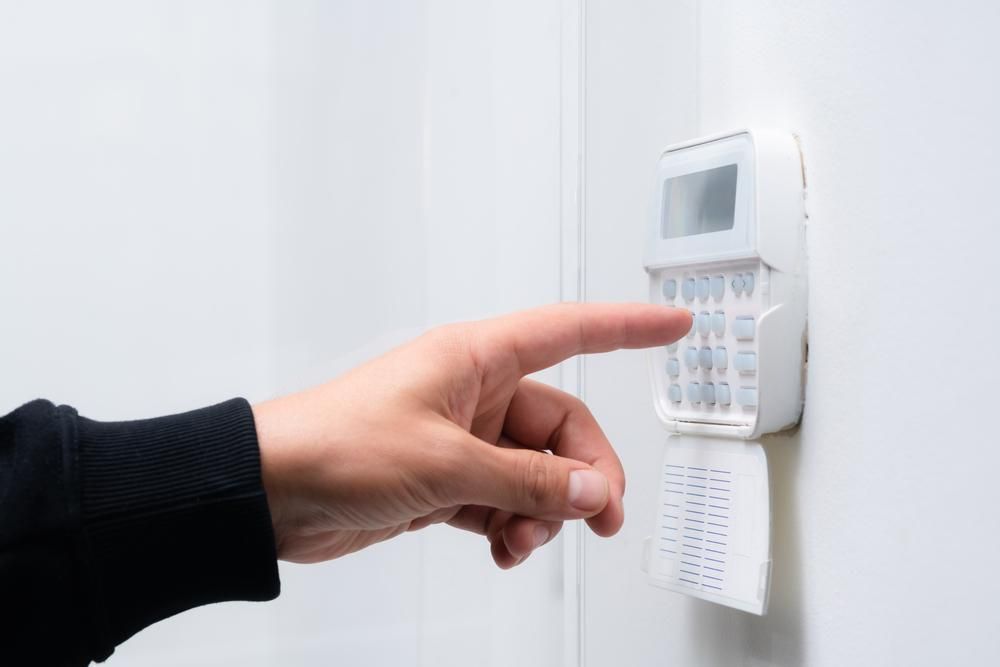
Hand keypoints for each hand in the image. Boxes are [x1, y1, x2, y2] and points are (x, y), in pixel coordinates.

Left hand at [252, 303, 690, 567]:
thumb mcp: (447, 464)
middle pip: (561, 428)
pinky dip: (509, 527)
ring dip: (541, 512)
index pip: (570, 332)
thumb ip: (528, 482)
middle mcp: (473, 393)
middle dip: (583, 475)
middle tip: (598, 518)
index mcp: (476, 359)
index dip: (628, 325)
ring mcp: (460, 438)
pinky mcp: (444, 479)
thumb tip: (591, 492)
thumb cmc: (338, 445)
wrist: (271, 492)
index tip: (674, 324)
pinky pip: (501, 501)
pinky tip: (502, 550)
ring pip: (534, 472)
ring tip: (522, 541)